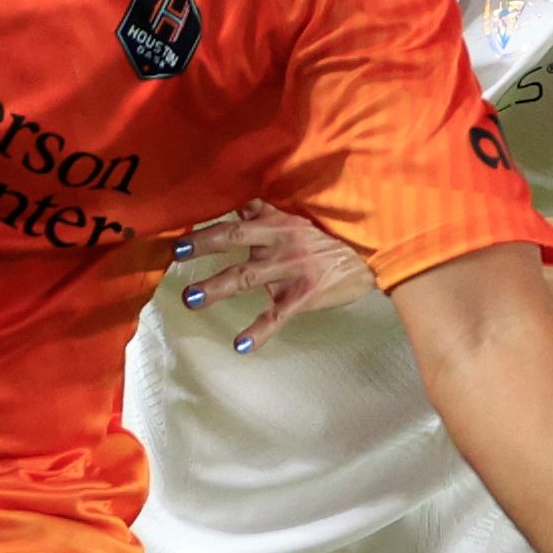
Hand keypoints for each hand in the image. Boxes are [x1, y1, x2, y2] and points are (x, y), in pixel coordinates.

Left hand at [171, 201, 372, 350]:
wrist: (375, 258)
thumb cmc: (335, 238)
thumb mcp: (304, 218)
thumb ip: (271, 214)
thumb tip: (239, 207)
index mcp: (280, 219)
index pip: (241, 209)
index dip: (212, 209)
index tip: (183, 212)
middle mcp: (281, 239)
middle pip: (234, 236)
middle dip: (203, 243)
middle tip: (176, 251)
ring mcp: (291, 268)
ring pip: (245, 276)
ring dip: (216, 287)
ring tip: (190, 299)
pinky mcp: (302, 295)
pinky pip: (275, 316)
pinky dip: (258, 332)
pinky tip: (240, 345)